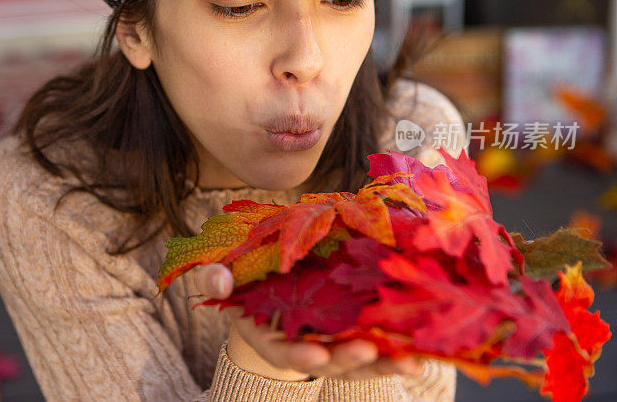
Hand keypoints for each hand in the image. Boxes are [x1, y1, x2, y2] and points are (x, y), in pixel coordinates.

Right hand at [193, 263, 424, 381]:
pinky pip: (374, 348)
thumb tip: (218, 279)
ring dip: (382, 363)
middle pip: (327, 363)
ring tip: (410, 361)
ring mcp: (329, 343)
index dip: (297, 355)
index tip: (314, 352)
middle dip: (348, 359)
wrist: (269, 283)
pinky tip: (420, 355)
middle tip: (369, 349)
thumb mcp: (226, 275)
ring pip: (357, 362)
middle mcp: (301, 347)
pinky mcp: (351, 335)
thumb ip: (217, 276)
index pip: (281, 351)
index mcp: (269, 335)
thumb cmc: (245, 277)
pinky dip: (394, 352)